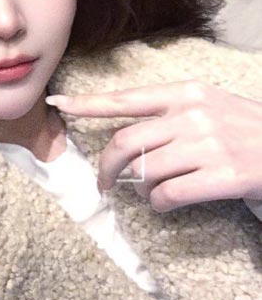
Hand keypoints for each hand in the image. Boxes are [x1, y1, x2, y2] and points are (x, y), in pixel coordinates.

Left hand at [46, 81, 261, 211]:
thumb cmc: (248, 132)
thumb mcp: (212, 107)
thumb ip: (171, 115)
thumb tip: (124, 138)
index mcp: (187, 93)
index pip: (127, 98)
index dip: (88, 104)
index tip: (58, 103)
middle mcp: (194, 114)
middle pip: (125, 143)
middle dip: (106, 168)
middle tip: (104, 183)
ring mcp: (210, 144)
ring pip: (144, 173)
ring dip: (139, 190)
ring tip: (152, 193)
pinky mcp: (224, 175)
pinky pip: (167, 196)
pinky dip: (159, 206)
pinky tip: (168, 204)